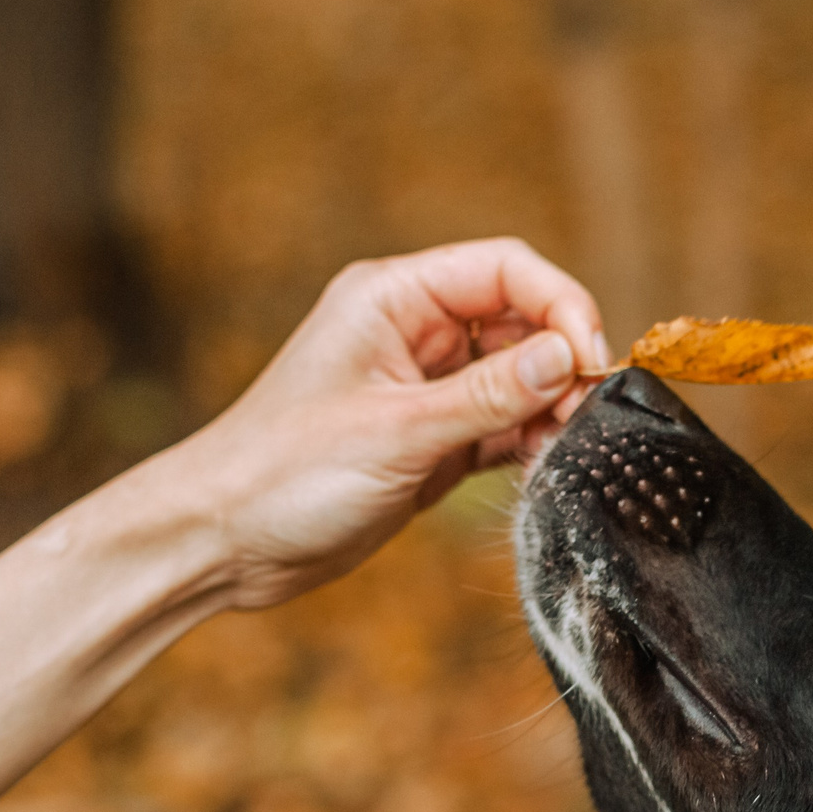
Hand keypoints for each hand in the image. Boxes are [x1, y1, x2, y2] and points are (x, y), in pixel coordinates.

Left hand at [0, 239, 606, 811]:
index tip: (589, 360)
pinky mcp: (429, 441)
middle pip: (521, 322)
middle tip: (586, 418)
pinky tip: (545, 469)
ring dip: (550, 409)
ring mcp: (422, 388)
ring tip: (569, 450)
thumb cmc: (283, 473)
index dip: (560, 304)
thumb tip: (568, 358)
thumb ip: (487, 396)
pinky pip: (499, 427)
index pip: (504, 269)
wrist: (223, 542)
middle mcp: (412, 333)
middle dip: (562, 363)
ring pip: (517, 379)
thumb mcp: (396, 432)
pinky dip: (528, 444)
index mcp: (392, 299)